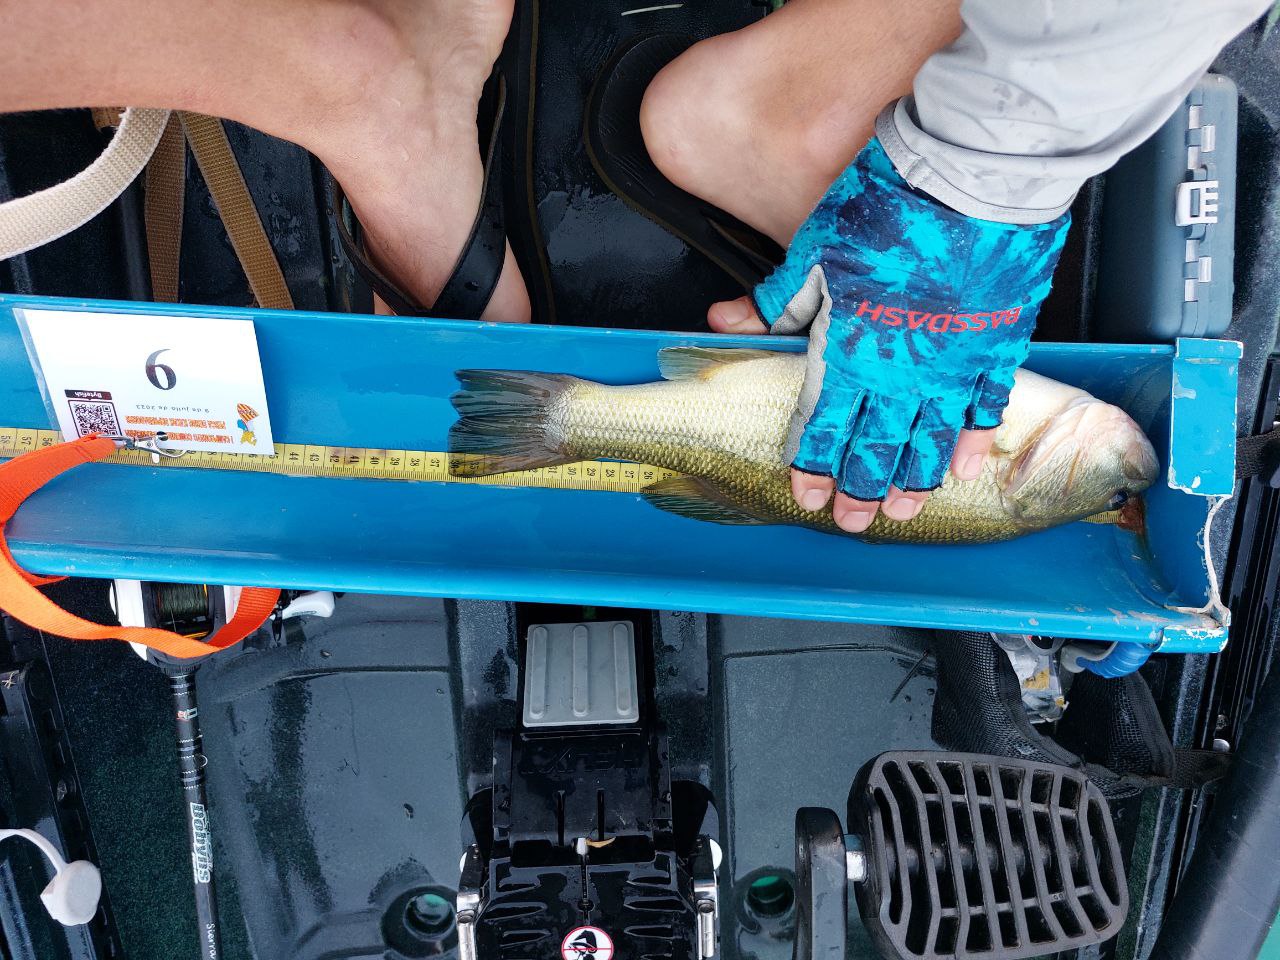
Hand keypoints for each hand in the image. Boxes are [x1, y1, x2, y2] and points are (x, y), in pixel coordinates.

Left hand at [710, 137, 1069, 531]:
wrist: (971, 174)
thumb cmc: (886, 205)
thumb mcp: (813, 249)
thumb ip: (776, 301)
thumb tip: (726, 322)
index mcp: (848, 350)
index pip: (822, 425)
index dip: (812, 465)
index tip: (807, 496)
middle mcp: (901, 371)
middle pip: (876, 446)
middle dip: (859, 489)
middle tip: (852, 521)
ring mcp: (953, 363)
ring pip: (929, 440)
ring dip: (912, 481)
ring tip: (901, 512)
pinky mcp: (996, 345)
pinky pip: (984, 406)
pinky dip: (973, 440)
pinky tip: (965, 467)